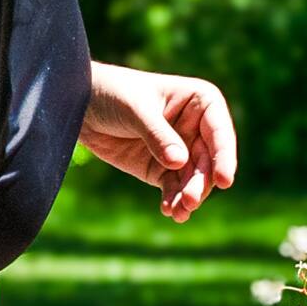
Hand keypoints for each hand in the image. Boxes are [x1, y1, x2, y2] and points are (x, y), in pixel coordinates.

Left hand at [81, 60, 235, 222]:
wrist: (82, 105)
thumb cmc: (113, 93)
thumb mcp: (135, 109)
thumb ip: (158, 135)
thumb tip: (180, 162)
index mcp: (200, 102)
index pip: (220, 132)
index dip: (224, 156)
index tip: (224, 181)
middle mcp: (196, 128)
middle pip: (208, 162)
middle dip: (200, 183)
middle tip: (189, 201)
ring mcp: (181, 151)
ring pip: (193, 180)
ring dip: (188, 197)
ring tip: (178, 212)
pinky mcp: (163, 169)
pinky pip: (174, 189)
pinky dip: (173, 201)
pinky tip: (168, 210)